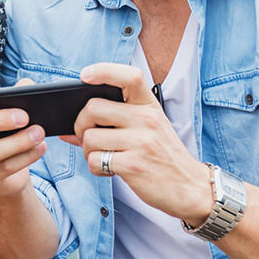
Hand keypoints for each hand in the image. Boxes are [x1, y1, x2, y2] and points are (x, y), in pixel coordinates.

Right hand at [0, 79, 45, 197]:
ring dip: (17, 142)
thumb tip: (27, 86)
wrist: (9, 176)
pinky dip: (26, 157)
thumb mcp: (14, 116)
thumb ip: (18, 97)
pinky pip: (5, 168)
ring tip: (39, 133)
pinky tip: (41, 147)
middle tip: (24, 116)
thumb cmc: (10, 137)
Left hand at [72, 63, 213, 224]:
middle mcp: (146, 120)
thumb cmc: (162, 157)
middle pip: (93, 109)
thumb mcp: (147, 130)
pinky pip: (95, 161)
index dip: (104, 71)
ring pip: (89, 137)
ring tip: (105, 157)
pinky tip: (110, 170)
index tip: (85, 75)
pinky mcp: (133, 165)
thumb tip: (67, 131)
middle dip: (81, 125)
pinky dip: (96, 168)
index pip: (130, 76)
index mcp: (150, 107)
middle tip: (89, 138)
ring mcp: (141, 142)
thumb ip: (112, 123)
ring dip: (88, 151)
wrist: (190, 188)